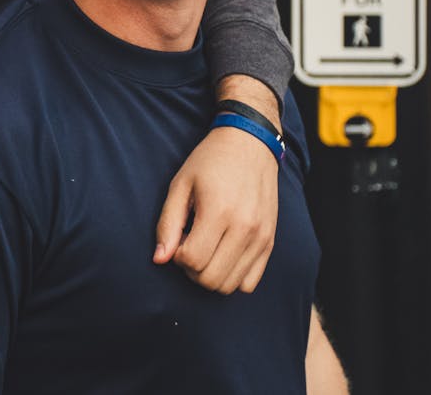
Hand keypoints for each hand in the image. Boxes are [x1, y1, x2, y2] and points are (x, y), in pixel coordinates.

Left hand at [153, 124, 278, 294]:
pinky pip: (250, 282)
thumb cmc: (210, 162)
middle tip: (189, 245)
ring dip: (211, 275)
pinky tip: (223, 253)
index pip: (192, 260)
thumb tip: (160, 259)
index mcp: (219, 211)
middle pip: (211, 279)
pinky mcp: (270, 242)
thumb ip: (168, 223)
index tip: (178, 237)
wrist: (250, 144)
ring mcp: (261, 237)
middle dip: (191, 270)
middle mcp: (245, 228)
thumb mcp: (181, 184)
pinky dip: (232, 276)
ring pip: (230, 285)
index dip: (177, 256)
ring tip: (206, 248)